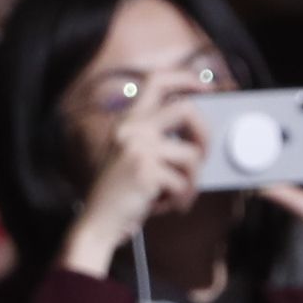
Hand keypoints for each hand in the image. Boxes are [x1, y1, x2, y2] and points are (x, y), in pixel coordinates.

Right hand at [57, 97, 205, 276]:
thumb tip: (199, 136)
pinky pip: (183, 182)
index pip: (156, 81)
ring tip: (178, 195)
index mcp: (127, 123)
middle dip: (204, 134)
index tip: (205, 88)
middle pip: (186, 109)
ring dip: (192, 181)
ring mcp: (137, 148)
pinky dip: (181, 199)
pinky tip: (166, 206)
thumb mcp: (133, 158)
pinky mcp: (145, 171)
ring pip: (191, 154)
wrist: (97, 224)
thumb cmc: (120, 196)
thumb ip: (158, 141)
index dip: (185, 78)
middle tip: (203, 155)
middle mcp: (131, 129)